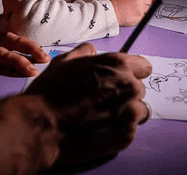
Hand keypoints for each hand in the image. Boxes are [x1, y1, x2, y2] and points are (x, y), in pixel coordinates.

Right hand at [25, 43, 152, 166]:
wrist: (42, 126)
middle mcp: (129, 86)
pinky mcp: (126, 135)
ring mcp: (130, 112)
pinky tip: (99, 130)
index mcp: (117, 65)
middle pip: (139, 90)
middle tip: (103, 102)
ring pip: (138, 111)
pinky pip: (130, 131)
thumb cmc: (50, 92)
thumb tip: (92, 51)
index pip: (144, 67)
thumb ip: (85, 53)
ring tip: (102, 118)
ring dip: (125, 114)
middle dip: (125, 95)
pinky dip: (118, 131)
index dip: (131, 73)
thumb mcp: (64, 62)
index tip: (119, 81)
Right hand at [109, 0, 156, 25]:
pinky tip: (132, 14)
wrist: (110, 13)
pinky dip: (140, 16)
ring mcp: (140, 7)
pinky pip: (144, 15)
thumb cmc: (114, 3)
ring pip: (147, 8)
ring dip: (143, 9)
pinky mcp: (140, 16)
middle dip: (145, 2)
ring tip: (133, 10)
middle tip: (138, 5)